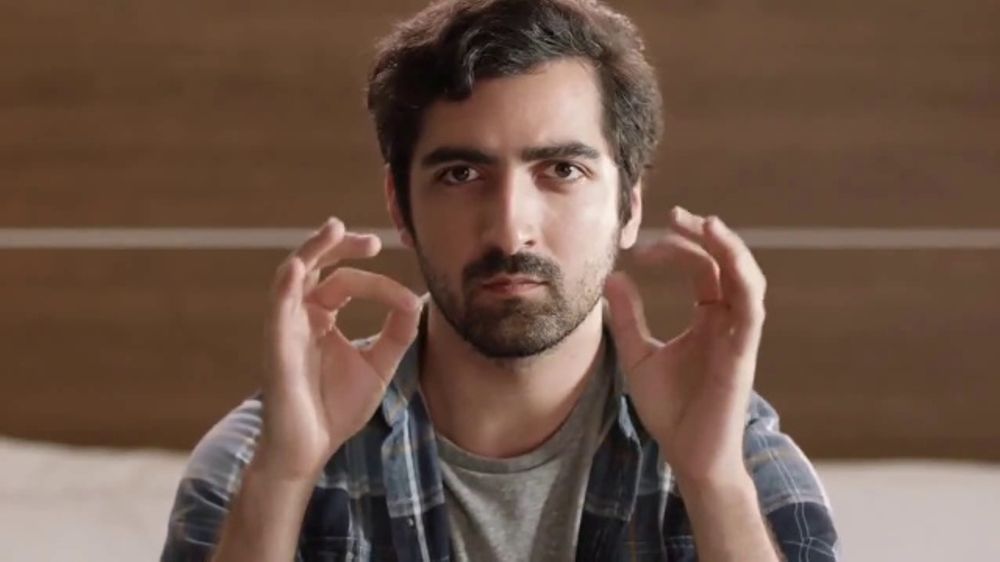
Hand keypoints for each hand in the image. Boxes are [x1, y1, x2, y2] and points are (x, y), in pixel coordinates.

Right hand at [256, 217, 421, 481]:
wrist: (311, 449)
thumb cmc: (336, 409)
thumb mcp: (379, 365)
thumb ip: (397, 333)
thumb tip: (415, 300)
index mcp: (320, 319)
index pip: (345, 283)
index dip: (377, 284)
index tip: (405, 302)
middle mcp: (300, 317)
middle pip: (313, 266)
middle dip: (338, 246)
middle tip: (370, 241)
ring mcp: (285, 329)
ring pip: (291, 275)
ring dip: (312, 249)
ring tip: (333, 228)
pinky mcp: (276, 347)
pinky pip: (277, 308)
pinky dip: (286, 285)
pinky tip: (298, 267)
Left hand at [604, 206, 766, 485]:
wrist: (687, 454)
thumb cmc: (670, 409)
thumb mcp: (637, 355)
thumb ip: (627, 318)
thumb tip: (612, 278)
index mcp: (707, 319)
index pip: (699, 269)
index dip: (674, 249)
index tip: (637, 247)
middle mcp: (727, 322)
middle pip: (723, 265)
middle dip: (702, 236)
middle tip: (673, 215)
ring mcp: (738, 336)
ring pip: (747, 279)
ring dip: (730, 247)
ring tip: (705, 223)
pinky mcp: (743, 353)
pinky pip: (752, 309)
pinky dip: (742, 278)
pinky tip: (724, 255)